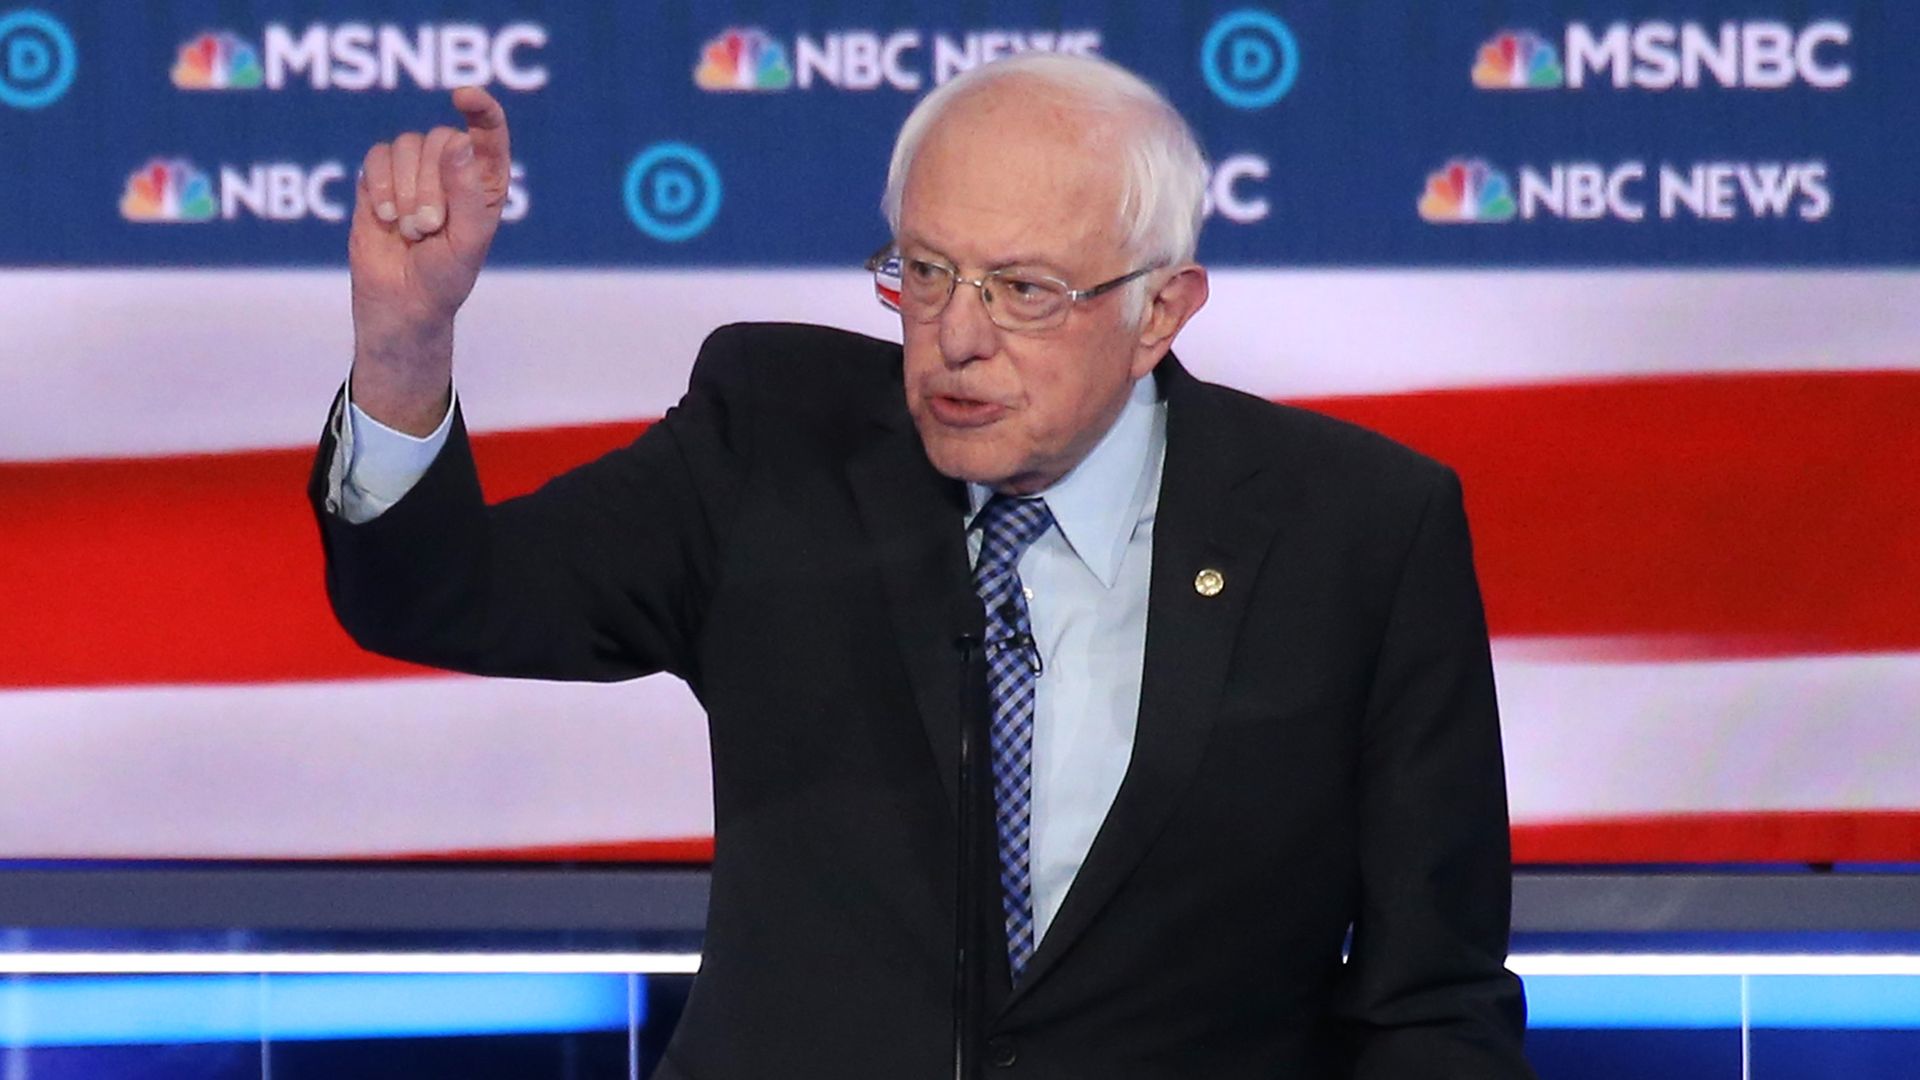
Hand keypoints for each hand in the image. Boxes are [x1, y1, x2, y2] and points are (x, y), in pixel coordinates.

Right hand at [348, 86, 511, 433]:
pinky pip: (376, 157)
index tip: (463, 97)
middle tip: (429, 227)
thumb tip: (459, 142)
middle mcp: (451, 170)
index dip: (481, 108)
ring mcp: (414, 173)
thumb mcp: (467, 240)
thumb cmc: (446, 278)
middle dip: (430, 184)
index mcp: (485, 181)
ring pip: (405, 145)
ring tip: (410, 230)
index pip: (488, 131)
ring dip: (405, 190)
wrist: (402, 304)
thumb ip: (466, 192)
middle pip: (438, 139)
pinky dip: (380, 187)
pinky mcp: (379, 180)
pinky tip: (386, 219)